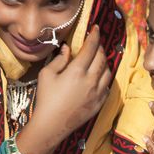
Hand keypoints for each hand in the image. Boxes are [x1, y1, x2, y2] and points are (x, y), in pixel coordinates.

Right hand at [33, 26, 110, 141]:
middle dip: (99, 47)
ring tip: (97, 59)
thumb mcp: (47, 75)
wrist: (51, 125)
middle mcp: (91, 80)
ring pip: (108, 71)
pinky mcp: (99, 103)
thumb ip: (59, 59)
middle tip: (95, 43)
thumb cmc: (46, 98)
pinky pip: (107, 86)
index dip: (94, 36)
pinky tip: (97, 77)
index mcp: (77, 71)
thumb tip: (67, 48)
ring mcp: (97, 93)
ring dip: (104, 62)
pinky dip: (104, 78)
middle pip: (102, 58)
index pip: (91, 47)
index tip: (96, 28)